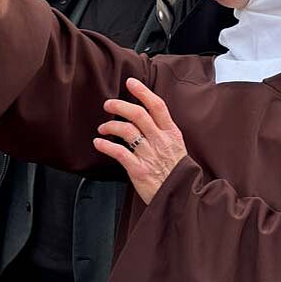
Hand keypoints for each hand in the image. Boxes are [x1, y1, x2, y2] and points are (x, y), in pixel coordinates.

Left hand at [93, 77, 187, 203]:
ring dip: (110, 125)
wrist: (182, 198)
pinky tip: (99, 143)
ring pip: (127, 131)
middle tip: (108, 105)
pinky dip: (106, 146)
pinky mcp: (140, 170)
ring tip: (103, 128)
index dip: (143, 92)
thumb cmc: (177, 174)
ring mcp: (150, 155)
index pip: (157, 106)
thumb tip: (146, 119)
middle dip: (119, 105)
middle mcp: (161, 141)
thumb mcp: (177, 148)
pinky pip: (119, 152)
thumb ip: (163, 133)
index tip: (131, 83)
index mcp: (172, 134)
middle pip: (138, 114)